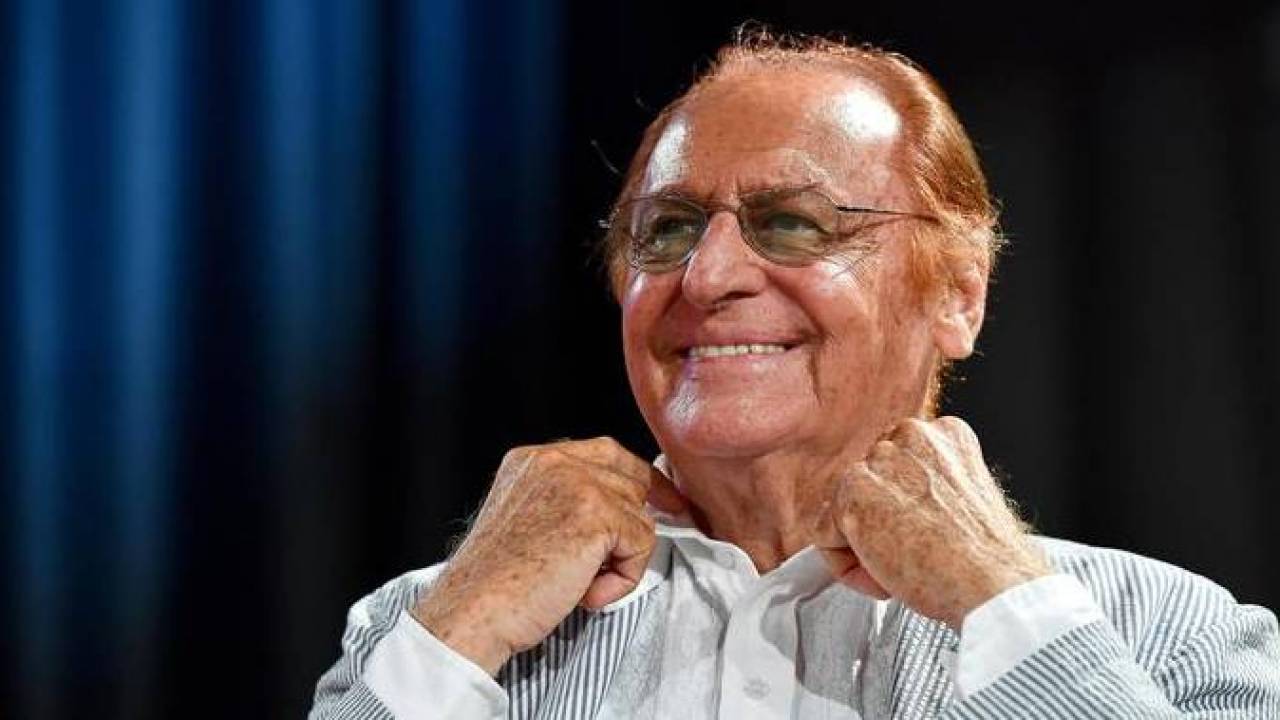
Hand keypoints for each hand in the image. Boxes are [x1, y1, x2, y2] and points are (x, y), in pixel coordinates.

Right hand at [412, 437, 686, 674]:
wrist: (473, 612)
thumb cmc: (495, 584)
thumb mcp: (524, 519)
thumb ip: (563, 502)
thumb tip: (622, 510)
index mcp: (532, 459)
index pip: (606, 453)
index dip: (637, 479)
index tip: (664, 502)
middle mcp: (555, 460)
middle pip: (630, 478)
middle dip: (634, 521)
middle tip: (622, 560)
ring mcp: (579, 483)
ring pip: (639, 516)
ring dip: (619, 560)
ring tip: (577, 585)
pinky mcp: (598, 515)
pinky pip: (641, 546)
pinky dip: (621, 580)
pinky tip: (584, 594)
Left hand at [814, 416, 1050, 628]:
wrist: (994, 584)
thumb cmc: (987, 560)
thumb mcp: (963, 499)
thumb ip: (926, 487)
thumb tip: (892, 502)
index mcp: (943, 434)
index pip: (893, 468)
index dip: (903, 511)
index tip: (922, 535)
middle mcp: (909, 436)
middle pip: (865, 486)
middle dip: (879, 526)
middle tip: (913, 555)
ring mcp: (880, 463)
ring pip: (842, 510)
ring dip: (863, 548)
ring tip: (903, 567)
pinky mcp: (853, 494)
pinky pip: (824, 537)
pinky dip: (846, 568)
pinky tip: (886, 577)